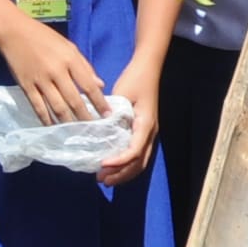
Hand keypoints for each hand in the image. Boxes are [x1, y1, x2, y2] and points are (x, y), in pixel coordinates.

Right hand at [0, 18, 108, 123]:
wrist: (14, 32)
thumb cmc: (45, 38)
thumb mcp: (69, 47)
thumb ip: (85, 66)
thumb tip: (100, 85)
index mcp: (70, 59)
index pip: (89, 85)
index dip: (99, 102)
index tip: (108, 115)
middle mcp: (56, 71)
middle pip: (74, 100)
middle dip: (86, 117)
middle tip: (93, 129)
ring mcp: (40, 80)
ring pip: (57, 106)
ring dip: (68, 121)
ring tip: (76, 131)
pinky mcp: (26, 86)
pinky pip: (38, 106)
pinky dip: (46, 119)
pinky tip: (53, 126)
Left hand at [95, 57, 169, 185]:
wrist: (147, 68)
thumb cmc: (135, 79)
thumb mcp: (122, 94)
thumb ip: (111, 112)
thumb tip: (97, 129)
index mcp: (145, 124)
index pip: (134, 151)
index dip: (118, 161)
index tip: (102, 164)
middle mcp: (150, 132)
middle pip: (139, 163)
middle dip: (120, 174)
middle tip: (101, 179)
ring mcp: (148, 133)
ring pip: (140, 162)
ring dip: (123, 173)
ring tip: (105, 178)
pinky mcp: (143, 132)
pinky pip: (137, 154)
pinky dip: (126, 164)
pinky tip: (112, 166)